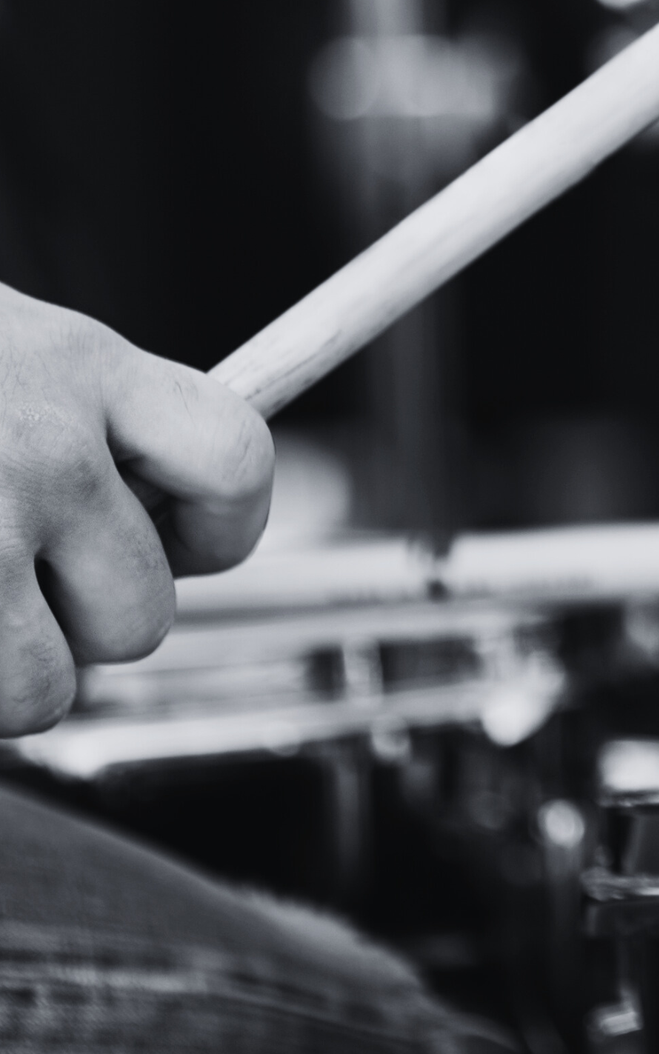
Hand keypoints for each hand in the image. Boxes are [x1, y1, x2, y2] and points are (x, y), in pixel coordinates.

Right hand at [0, 284, 271, 736]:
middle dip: (82, 621)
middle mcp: (41, 449)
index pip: (239, 460)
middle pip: (143, 614)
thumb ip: (78, 413)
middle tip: (11, 583)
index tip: (171, 539)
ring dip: (3, 673)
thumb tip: (148, 507)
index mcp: (80, 364)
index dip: (219, 526)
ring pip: (46, 689)